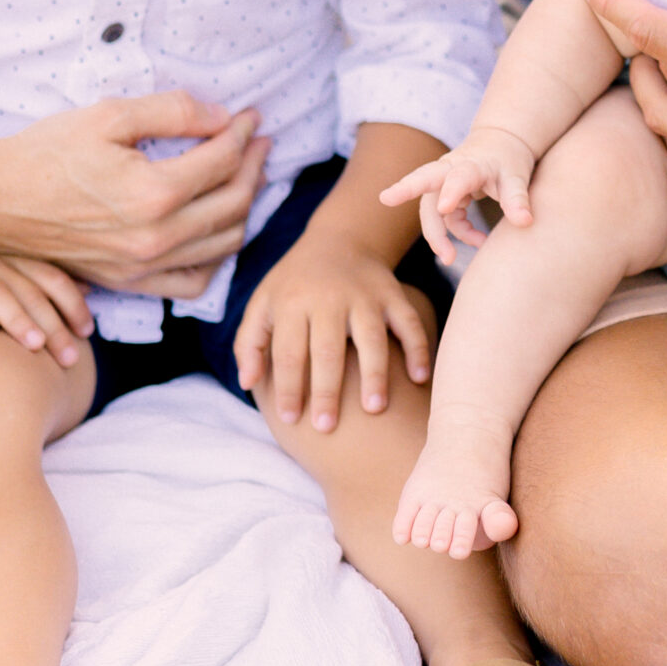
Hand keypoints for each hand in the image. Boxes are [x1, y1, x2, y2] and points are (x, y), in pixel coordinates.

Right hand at [0, 92, 269, 290]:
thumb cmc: (45, 152)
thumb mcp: (109, 115)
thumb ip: (173, 111)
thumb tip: (222, 117)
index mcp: (153, 193)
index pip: (224, 160)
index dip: (243, 133)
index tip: (250, 116)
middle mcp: (155, 238)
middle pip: (235, 202)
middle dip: (254, 166)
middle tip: (257, 141)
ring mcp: (142, 266)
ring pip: (224, 243)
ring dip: (244, 208)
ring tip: (245, 176)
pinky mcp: (128, 282)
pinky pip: (193, 282)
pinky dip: (216, 256)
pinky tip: (216, 228)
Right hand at [0, 227, 93, 367]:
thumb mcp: (12, 267)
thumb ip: (47, 279)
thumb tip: (89, 288)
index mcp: (15, 260)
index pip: (52, 278)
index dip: (72, 304)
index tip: (87, 332)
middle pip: (29, 292)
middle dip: (52, 325)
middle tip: (69, 357)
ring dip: (18, 318)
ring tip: (35, 344)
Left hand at [233, 227, 432, 430]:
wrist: (339, 239)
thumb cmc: (294, 283)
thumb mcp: (262, 303)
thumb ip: (250, 343)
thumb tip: (248, 384)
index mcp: (293, 302)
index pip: (289, 352)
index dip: (289, 387)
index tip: (292, 419)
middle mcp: (330, 298)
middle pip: (329, 350)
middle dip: (328, 391)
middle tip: (327, 426)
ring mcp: (365, 296)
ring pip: (372, 337)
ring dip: (375, 374)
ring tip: (375, 409)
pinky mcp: (393, 294)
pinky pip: (409, 323)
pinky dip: (417, 348)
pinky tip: (418, 378)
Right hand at [378, 132, 536, 261]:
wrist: (501, 144)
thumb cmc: (509, 159)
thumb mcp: (517, 176)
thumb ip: (518, 199)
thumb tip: (525, 223)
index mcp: (471, 164)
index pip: (459, 177)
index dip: (451, 191)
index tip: (444, 207)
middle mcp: (451, 170)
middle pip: (425, 180)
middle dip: (406, 188)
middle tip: (386, 198)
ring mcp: (444, 182)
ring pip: (431, 210)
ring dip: (438, 235)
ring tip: (450, 258)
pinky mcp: (445, 194)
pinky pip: (445, 219)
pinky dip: (458, 233)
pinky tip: (478, 241)